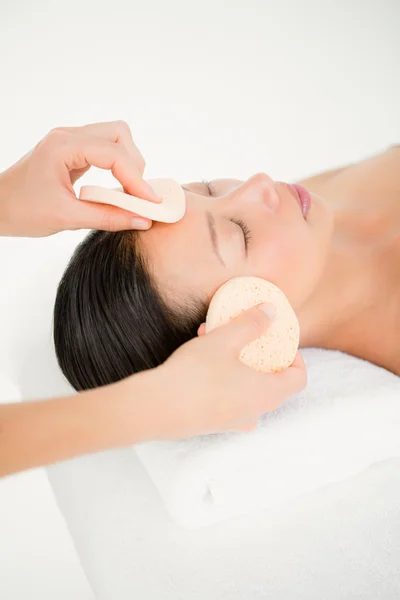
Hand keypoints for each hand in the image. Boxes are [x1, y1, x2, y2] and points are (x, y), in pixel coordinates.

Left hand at [0, 121, 159, 236]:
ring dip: (128, 163)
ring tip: (128, 192)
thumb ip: (108, 218)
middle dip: (134, 164)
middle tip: (137, 195)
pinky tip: (116, 187)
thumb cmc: (22, 210)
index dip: (137, 179)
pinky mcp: (72, 150)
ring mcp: (69, 140)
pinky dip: (117, 166)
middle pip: (119, 134)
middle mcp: (67, 136)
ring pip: (115, 138)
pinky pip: (104, 149)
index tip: (150, 203)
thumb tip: (143, 221)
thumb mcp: (67, 218)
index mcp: (62, 147)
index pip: (113, 154)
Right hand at [146, 304, 306, 439]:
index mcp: (268, 393)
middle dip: (258, 353)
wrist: (157, 408)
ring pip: (247, 387)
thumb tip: (271, 311)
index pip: (298, 378)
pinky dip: (223, 377)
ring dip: (236, 362)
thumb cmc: (196, 375)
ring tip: (213, 338)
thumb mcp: (225, 340)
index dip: (294, 358)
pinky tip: (200, 357)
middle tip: (243, 334)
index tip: (279, 341)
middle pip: (272, 382)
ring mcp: (234, 421)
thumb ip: (252, 324)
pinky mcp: (214, 423)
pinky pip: (228, 397)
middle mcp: (256, 411)